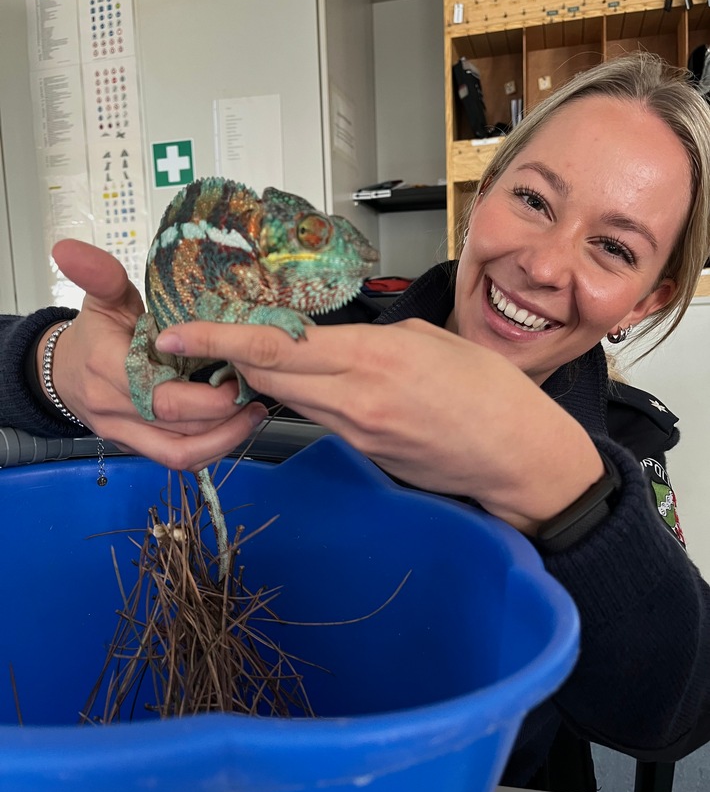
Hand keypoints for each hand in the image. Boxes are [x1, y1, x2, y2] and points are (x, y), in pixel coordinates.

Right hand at [43, 240, 266, 469]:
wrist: (64, 374)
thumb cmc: (94, 335)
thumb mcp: (103, 299)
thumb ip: (101, 274)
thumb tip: (69, 248)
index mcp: (106, 367)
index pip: (159, 391)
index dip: (203, 391)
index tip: (236, 372)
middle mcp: (114, 407)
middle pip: (177, 423)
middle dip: (223, 412)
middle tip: (255, 392)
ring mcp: (125, 433)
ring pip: (181, 452)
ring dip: (224, 438)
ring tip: (254, 415)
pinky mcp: (137, 447)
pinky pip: (176, 460)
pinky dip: (210, 450)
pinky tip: (234, 430)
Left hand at [154, 317, 604, 532]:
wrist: (517, 458)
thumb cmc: (493, 394)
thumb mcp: (434, 339)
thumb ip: (375, 337)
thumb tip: (341, 340)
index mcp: (373, 359)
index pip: (273, 347)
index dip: (216, 339)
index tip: (176, 334)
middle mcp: (354, 400)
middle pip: (265, 377)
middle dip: (233, 356)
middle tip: (216, 336)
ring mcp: (356, 433)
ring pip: (287, 399)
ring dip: (265, 377)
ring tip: (262, 354)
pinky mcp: (363, 452)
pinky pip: (318, 419)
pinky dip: (302, 398)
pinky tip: (314, 385)